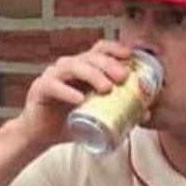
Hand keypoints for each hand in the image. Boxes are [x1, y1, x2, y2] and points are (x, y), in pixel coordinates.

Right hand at [18, 40, 133, 147]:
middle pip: (89, 57)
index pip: (99, 50)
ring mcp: (53, 75)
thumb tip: (145, 113)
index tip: (130, 56)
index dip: (114, 49)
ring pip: (73, 66)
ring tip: (106, 88)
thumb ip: (119, 112)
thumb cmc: (69, 122)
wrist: (41, 136)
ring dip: (92, 75)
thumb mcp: (97, 116)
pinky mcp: (40, 88)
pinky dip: (67, 92)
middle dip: (108, 64)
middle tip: (123, 77)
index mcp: (83, 69)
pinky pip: (53, 85)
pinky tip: (79, 99)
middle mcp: (68, 67)